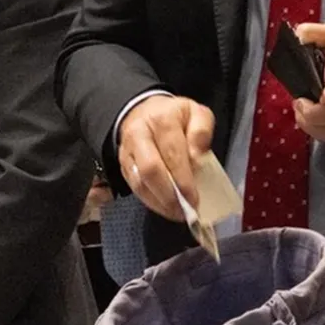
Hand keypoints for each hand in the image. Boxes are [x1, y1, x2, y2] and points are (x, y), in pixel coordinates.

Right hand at [117, 95, 213, 221]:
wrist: (144, 111)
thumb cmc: (174, 116)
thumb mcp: (196, 113)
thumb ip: (202, 131)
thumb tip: (198, 156)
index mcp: (161, 119)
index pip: (171, 153)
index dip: (183, 179)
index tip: (194, 198)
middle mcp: (140, 134)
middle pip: (150, 170)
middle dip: (169, 195)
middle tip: (186, 210)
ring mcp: (128, 150)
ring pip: (139, 182)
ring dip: (159, 202)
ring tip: (177, 213)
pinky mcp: (123, 164)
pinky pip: (134, 186)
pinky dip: (150, 201)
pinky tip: (165, 207)